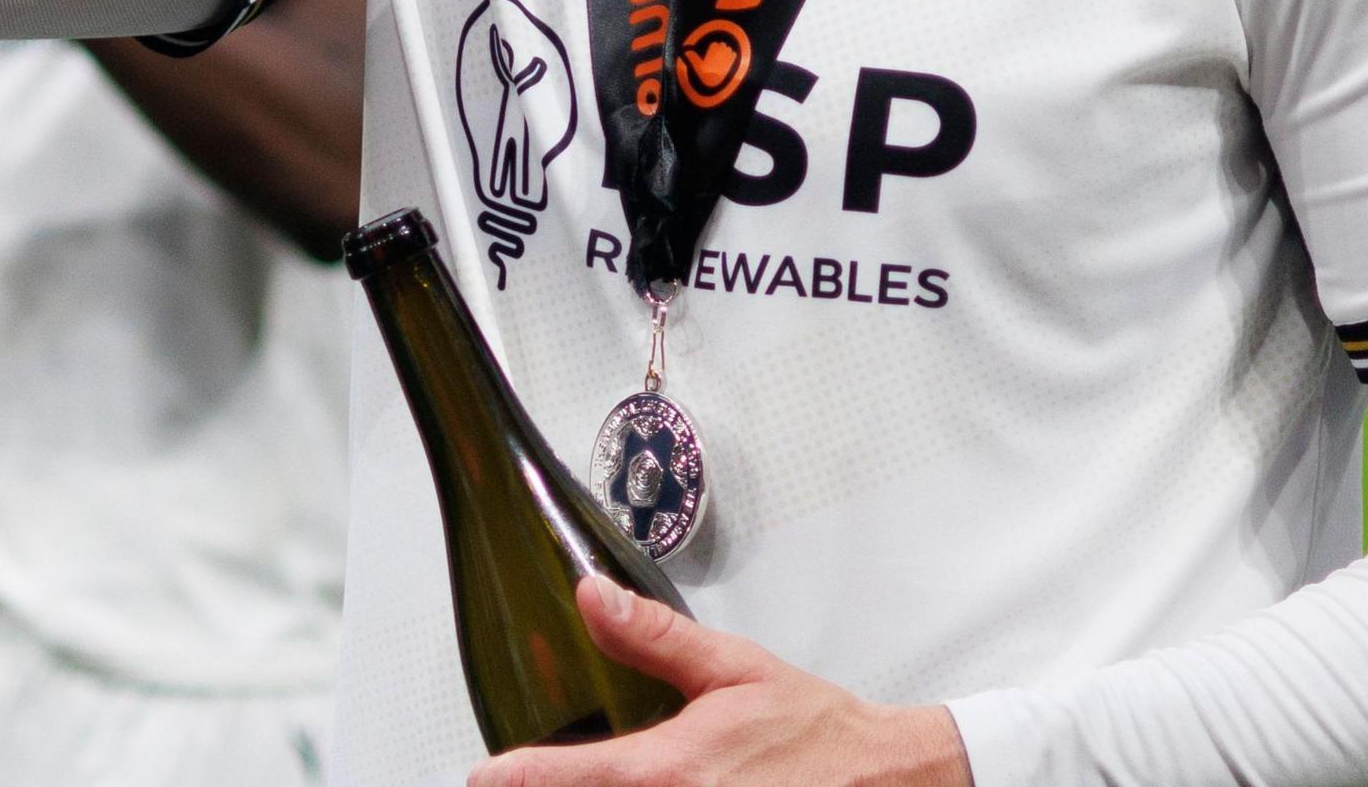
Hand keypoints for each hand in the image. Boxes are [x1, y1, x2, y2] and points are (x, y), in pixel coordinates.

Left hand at [469, 578, 970, 786]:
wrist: (885, 783)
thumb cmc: (818, 735)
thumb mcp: (734, 669)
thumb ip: (655, 638)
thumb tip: (593, 598)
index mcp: (668, 771)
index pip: (560, 778)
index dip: (510, 776)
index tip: (482, 774)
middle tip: (535, 774)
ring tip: (577, 780)